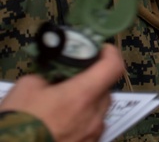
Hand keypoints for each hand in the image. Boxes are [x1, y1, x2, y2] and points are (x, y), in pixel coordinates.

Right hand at [0, 45, 123, 141]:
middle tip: (73, 81)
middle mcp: (94, 115)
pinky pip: (92, 128)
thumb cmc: (19, 119)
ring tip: (64, 106)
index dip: (109, 54)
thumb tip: (54, 77)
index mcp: (83, 95)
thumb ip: (48, 75)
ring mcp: (92, 134)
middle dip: (93, 82)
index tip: (100, 51)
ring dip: (88, 104)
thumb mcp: (27, 86)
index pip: (113, 67)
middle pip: (105, 90)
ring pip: (99, 110)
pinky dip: (82, 122)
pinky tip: (63, 123)